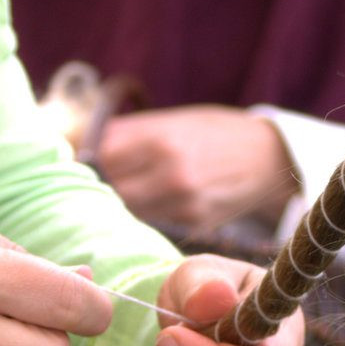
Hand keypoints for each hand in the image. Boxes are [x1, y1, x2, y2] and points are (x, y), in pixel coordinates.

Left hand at [95, 107, 299, 233]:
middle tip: (90, 189)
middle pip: (110, 192)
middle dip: (97, 191)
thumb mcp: (172, 119)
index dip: (87, 164)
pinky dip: (144, 220)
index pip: (100, 159)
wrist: (269, 155)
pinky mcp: (194, 225)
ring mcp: (184, 203)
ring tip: (114, 203)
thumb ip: (126, 135)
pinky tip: (144, 213)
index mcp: (159, 139)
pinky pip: (154, 225)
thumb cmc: (214, 132)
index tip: (80, 166)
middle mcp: (170, 173)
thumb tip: (76, 144)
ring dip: (118, 209)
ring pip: (129, 214)